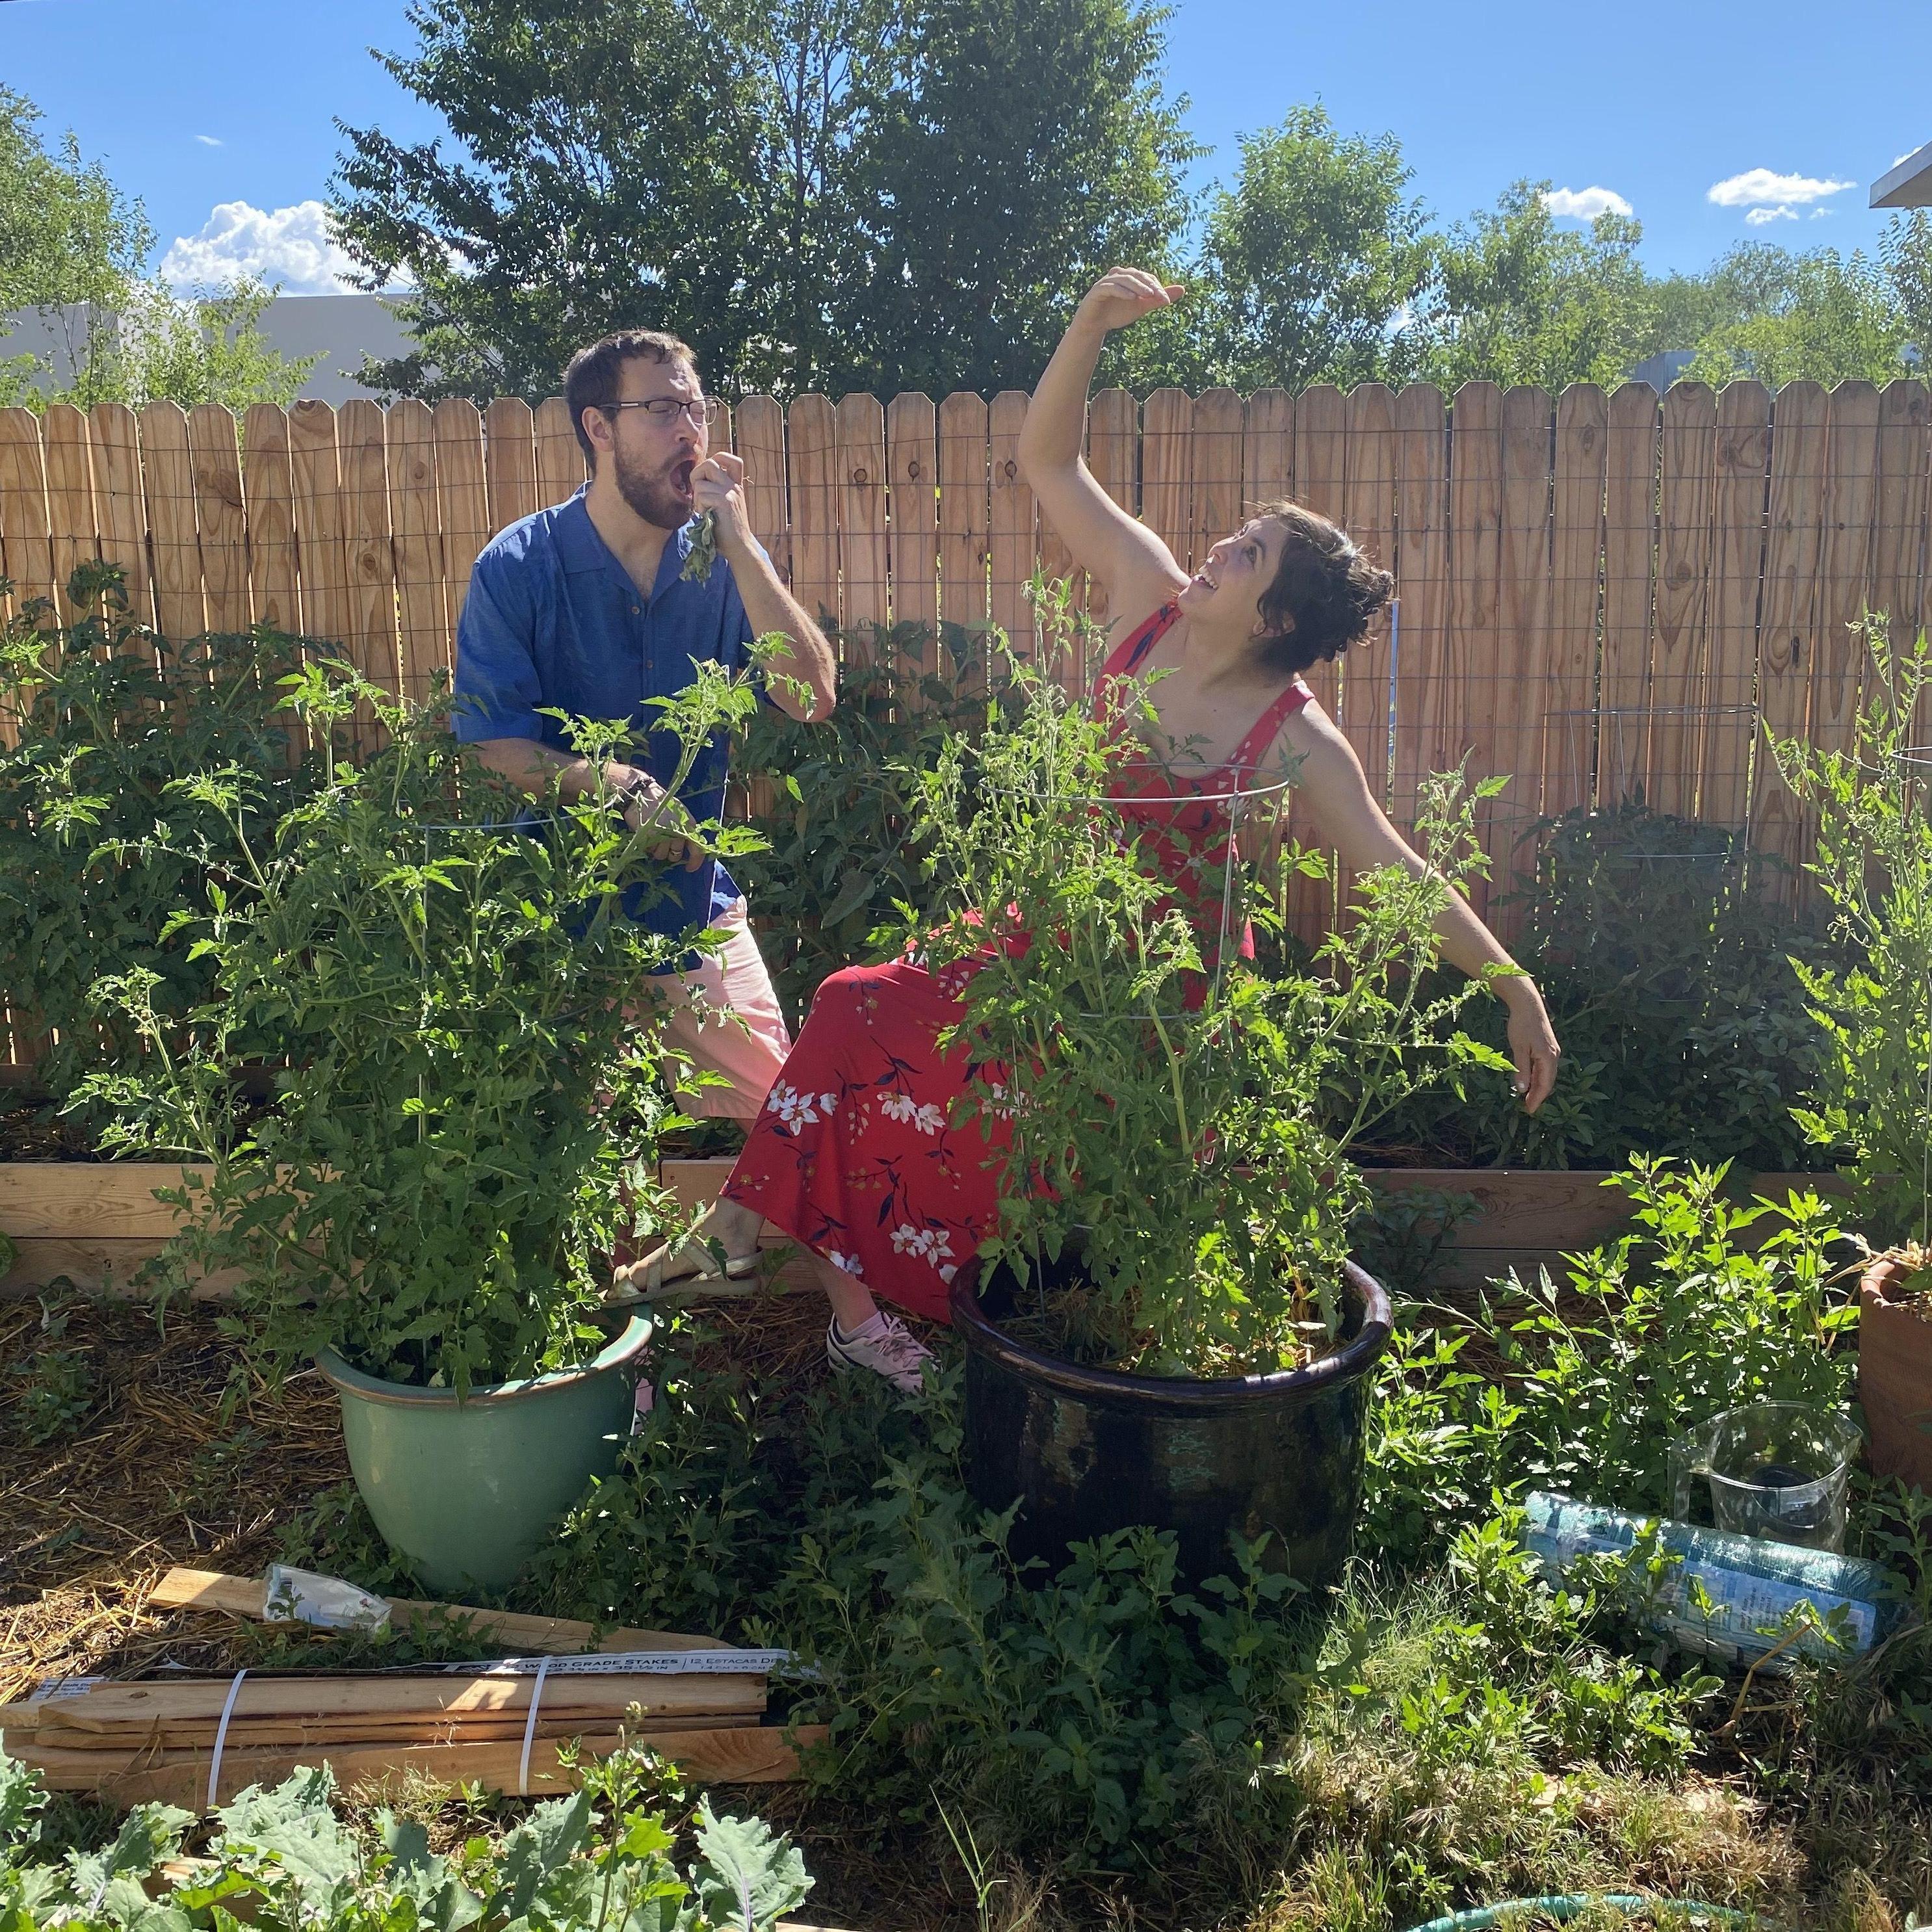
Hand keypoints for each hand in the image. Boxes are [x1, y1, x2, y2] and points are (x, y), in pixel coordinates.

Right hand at [619, 774, 705, 871]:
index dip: (695, 861)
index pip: (697, 849)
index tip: (689, 868)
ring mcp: (665, 834)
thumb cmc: (661, 804)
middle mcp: (679, 830)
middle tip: (662, 842)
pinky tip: (646, 835)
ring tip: (652, 836)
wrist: (641, 794)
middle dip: (669, 853)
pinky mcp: (650, 836)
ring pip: (661, 855)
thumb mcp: (679, 814)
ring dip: (657, 850)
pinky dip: (647, 846)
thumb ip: (685, 830)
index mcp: (689, 824)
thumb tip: (687, 848)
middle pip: (676, 855)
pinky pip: (649, 850)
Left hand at [691, 451, 750, 552]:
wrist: (740, 547)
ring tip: (704, 511)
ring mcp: (730, 492)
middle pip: (709, 463)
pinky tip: (706, 516)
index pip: (731, 458)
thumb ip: (715, 490)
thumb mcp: (723, 505)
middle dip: (696, 476)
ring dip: (697, 499)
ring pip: (700, 483)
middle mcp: (734, 485)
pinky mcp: (725, 502)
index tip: (706, 476)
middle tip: (699, 493)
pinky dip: (699, 507)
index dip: (716, 459)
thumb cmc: (727, 530)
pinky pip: (702, 496)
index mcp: (735, 484)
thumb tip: (696, 480)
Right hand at [1076, 266, 1184, 334]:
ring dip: (1138, 286)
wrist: (1095, 325)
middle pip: (1137, 275)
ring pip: (1125, 279)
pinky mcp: (1098, 290)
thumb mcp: (1141, 307)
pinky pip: (1111, 287)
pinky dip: (1122, 291)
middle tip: (1160, 296)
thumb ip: (1158, 299)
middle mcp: (1118, 275)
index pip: (1146, 278)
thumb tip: (1182, 289)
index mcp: (1129, 277)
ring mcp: (1107, 281)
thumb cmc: (1117, 313)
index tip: (1166, 301)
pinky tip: (1132, 298)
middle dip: (1150, 285)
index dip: (1157, 287)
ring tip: (1149, 295)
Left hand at [1501, 983, 1560, 1113]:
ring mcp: (1552, 1051)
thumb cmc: (1522, 1025)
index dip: (1537, 1099)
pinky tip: (1529, 1079)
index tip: (1529, 1110)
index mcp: (1548, 1058)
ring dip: (1538, 1086)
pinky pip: (1544, 1066)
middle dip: (1538, 1095)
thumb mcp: (1518, 1048)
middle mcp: (1554, 1056)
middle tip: (1527, 1107)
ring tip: (1527, 1097)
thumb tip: (1523, 1089)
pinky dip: (1538, 1076)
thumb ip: (1521, 1069)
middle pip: (1548, 1081)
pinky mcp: (1548, 1046)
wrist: (1528, 1004)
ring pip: (1546, 1074)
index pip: (1545, 1084)